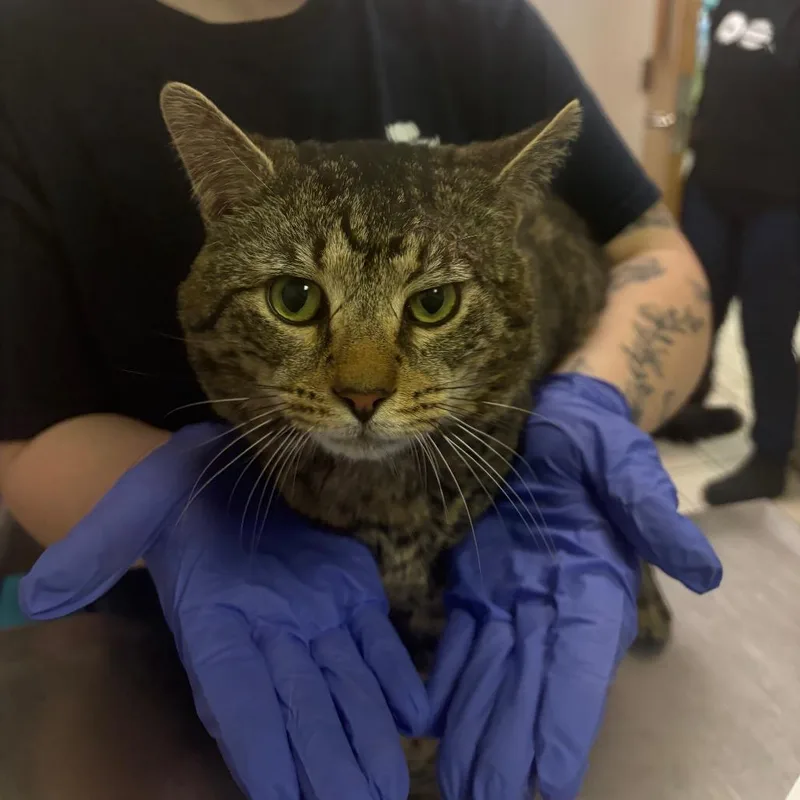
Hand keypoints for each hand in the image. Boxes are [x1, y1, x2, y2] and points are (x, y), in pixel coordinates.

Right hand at [20, 423, 427, 799]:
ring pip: (344, 684)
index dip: (256, 746)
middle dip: (325, 765)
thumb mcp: (136, 503)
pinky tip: (415, 714)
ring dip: (366, 738)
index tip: (279, 797)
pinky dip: (396, 675)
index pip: (235, 694)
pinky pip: (376, 638)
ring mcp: (316, 610)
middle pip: (299, 708)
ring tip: (386, 790)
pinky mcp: (351, 586)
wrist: (227, 466)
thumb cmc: (177, 486)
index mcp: (214, 619)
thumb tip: (38, 597)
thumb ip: (96, 547)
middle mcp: (269, 629)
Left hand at [428, 374, 721, 799]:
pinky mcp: (476, 581)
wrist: (550, 420)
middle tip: (486, 798)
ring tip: (456, 780)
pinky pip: (461, 638)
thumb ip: (653, 515)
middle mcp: (554, 604)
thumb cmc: (595, 442)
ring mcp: (512, 596)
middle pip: (531, 683)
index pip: (581, 662)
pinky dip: (447, 679)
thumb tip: (702, 572)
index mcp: (596, 585)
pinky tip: (428, 717)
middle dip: (510, 743)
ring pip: (491, 672)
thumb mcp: (627, 469)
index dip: (566, 717)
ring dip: (475, 726)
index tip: (551, 778)